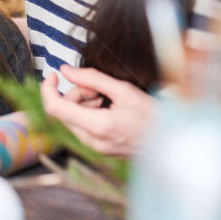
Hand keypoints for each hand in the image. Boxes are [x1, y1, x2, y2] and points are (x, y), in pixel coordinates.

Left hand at [40, 65, 154, 156]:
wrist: (173, 142)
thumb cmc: (155, 117)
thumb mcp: (124, 90)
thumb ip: (92, 78)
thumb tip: (66, 70)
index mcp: (98, 126)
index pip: (55, 108)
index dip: (47, 89)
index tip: (53, 76)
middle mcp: (92, 141)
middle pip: (63, 111)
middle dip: (75, 94)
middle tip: (97, 89)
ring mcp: (95, 147)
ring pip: (72, 118)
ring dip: (83, 103)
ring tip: (107, 100)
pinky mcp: (98, 149)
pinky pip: (82, 126)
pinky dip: (89, 113)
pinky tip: (108, 109)